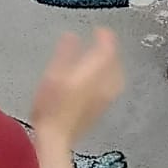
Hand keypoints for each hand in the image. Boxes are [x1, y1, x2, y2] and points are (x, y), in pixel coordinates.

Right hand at [31, 28, 122, 144]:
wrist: (56, 138)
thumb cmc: (51, 106)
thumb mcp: (53, 74)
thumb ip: (64, 53)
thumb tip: (71, 36)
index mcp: (94, 72)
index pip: (108, 50)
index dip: (105, 37)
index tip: (100, 30)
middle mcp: (105, 84)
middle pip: (115, 63)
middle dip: (110, 50)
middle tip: (103, 42)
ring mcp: (105, 99)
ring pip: (116, 76)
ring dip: (112, 64)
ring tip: (103, 58)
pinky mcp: (101, 109)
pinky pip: (112, 87)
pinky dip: (109, 77)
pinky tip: (100, 78)